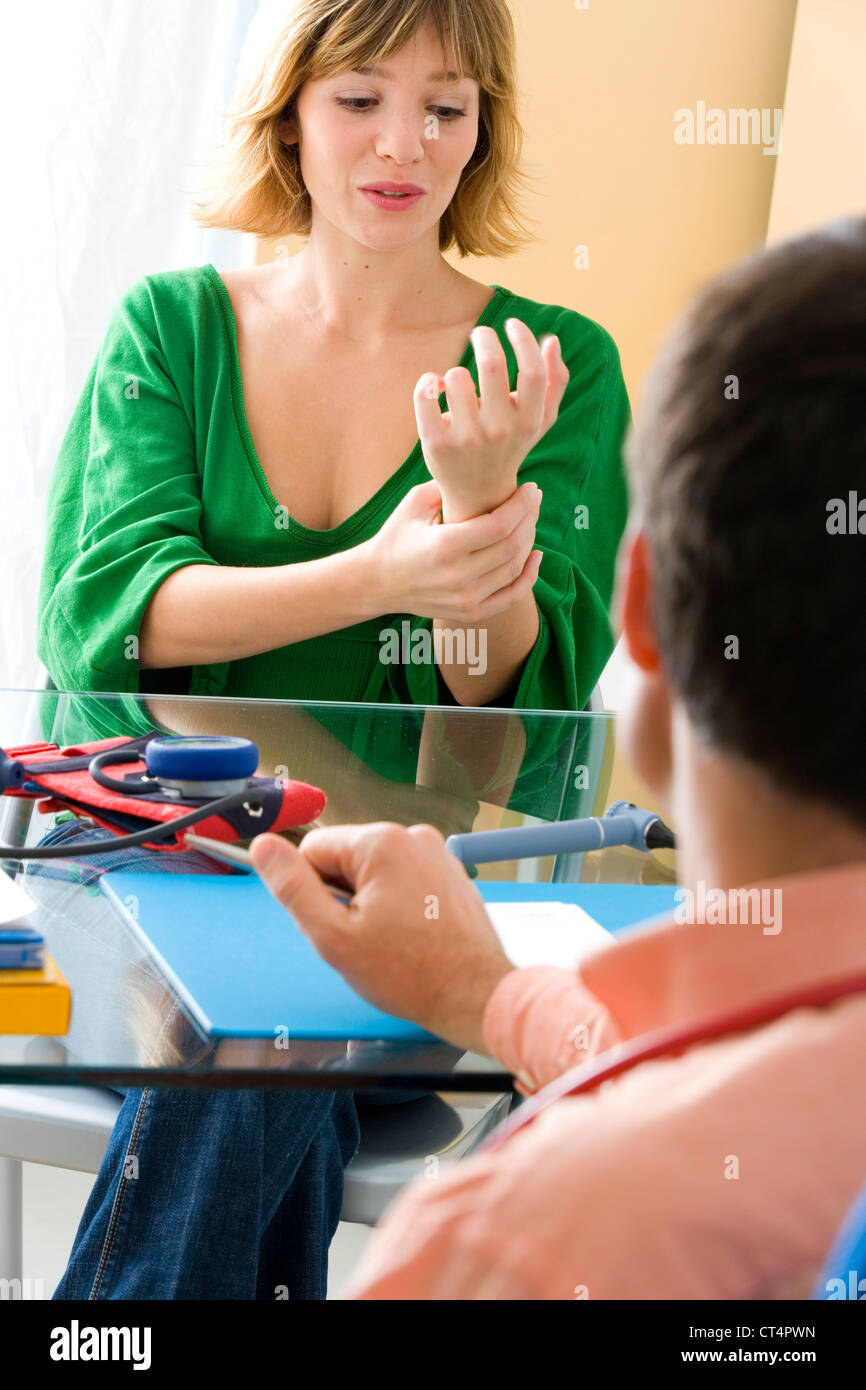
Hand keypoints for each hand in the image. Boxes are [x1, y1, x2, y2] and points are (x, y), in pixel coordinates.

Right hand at [249, 822, 514, 1053]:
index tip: (337, 924)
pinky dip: (400, 905)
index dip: (314, 893)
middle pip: (346, 859)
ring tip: (392, 941)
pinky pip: (405, 880)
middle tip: (366, 939)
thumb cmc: (411, 974)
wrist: (475, 996)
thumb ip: (292, 888)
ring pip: (375, 872)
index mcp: (381, 843)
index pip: (314, 850)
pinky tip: (412, 936)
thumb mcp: (332, 937)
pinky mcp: (450, 872)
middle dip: (346, 898)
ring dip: (372, 903)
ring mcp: (436, 853)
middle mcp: (412, 836)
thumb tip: (264, 847)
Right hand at [362, 477, 541, 623]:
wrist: (377, 582)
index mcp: (445, 546)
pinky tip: (536, 556)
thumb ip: (449, 485)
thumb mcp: (415, 503)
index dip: (522, 505)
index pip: (499, 525)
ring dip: (530, 541)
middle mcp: (458, 576)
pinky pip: (512, 597)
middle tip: (534, 500)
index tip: (531, 488)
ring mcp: (465, 599)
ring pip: (515, 568)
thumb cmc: (397, 536)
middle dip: (530, 518)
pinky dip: (529, 577)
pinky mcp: (470, 613)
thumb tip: (484, 469)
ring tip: (530, 520)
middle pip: (512, 545)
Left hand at [414, 320, 568, 522]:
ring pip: (457, 375)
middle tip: (480, 333)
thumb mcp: (539, 421)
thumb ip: (554, 382)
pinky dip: (428, 382)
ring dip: (456, 372)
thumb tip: (551, 341)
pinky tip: (436, 387)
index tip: (511, 324)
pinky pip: (427, 392)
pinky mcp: (436, 443)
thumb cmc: (511, 445)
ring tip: (459, 385)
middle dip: (484, 337)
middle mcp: (499, 431)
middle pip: (492, 363)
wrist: (477, 493)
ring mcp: (466, 438)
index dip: (523, 339)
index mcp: (527, 422)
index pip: (533, 371)